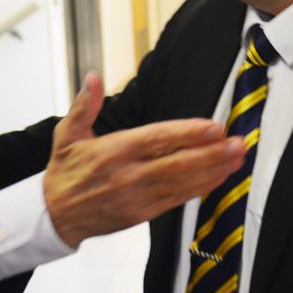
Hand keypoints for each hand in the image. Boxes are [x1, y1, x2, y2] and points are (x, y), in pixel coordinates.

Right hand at [44, 72, 244, 246]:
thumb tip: (92, 77)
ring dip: (213, 171)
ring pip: (181, 184)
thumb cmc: (65, 171)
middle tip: (238, 143)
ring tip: (236, 158)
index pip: (156, 139)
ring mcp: (137, 197)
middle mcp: (127, 175)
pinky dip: (200, 189)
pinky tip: (218, 177)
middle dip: (211, 154)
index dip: (187, 134)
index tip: (213, 127)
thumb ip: (84, 106)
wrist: (55, 215)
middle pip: (176, 164)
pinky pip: (176, 200)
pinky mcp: (142, 214)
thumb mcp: (66, 134)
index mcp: (112, 151)